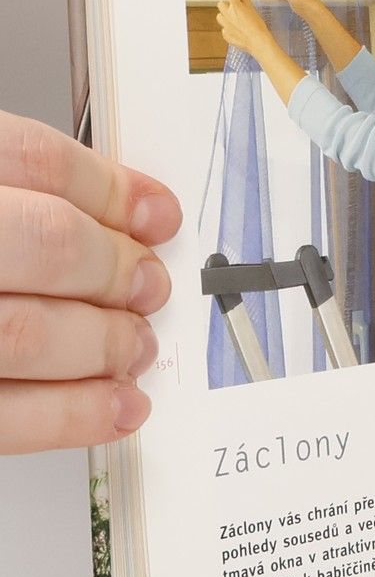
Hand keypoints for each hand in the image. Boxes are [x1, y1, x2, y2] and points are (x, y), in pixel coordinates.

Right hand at [0, 112, 175, 451]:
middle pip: (46, 242)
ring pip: (27, 332)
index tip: (157, 214)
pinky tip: (117, 405)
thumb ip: (19, 199)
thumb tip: (117, 215)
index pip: (29, 159)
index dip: (111, 188)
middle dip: (116, 268)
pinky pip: (1, 415)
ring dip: (102, 342)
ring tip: (132, 346)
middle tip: (148, 286)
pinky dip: (72, 416)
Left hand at [214, 0, 277, 63]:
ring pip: (220, 16)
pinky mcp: (226, 35)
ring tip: (234, 18)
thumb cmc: (258, 27)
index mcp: (235, 7)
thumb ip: (247, 2)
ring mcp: (225, 25)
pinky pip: (224, 29)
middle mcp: (227, 15)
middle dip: (228, 5)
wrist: (258, 41)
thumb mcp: (255, 11)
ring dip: (225, 16)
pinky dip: (228, 28)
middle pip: (221, 4)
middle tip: (236, 8)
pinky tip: (236, 30)